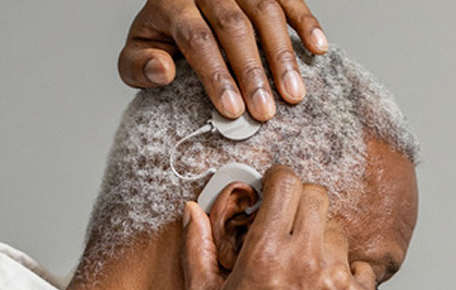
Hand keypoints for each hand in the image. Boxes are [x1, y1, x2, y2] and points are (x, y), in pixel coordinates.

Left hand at [120, 0, 330, 121]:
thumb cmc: (164, 31)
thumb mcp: (138, 48)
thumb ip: (138, 66)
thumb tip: (162, 72)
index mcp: (171, 3)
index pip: (196, 38)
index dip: (215, 75)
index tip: (232, 109)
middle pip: (233, 26)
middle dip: (252, 72)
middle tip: (265, 112)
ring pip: (265, 11)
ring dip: (282, 55)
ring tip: (293, 94)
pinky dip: (306, 23)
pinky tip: (317, 49)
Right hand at [179, 166, 375, 289]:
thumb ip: (196, 248)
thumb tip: (192, 211)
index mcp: (266, 254)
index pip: (286, 183)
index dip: (277, 179)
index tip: (272, 189)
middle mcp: (305, 259)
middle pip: (317, 195)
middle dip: (300, 200)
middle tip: (287, 219)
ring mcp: (337, 278)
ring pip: (338, 228)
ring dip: (321, 236)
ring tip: (303, 261)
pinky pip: (360, 263)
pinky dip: (345, 268)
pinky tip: (323, 286)